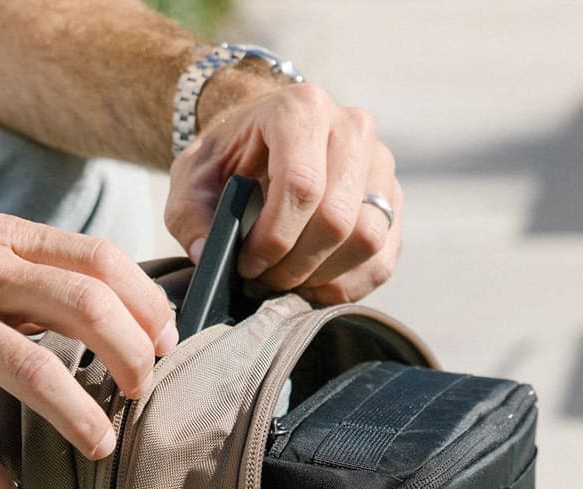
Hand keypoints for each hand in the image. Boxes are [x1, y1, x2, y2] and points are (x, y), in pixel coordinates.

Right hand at [0, 185, 176, 488]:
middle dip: (130, 353)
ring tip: (102, 448)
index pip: (97, 257)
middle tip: (146, 393)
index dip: (145, 301)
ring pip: (29, 362)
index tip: (169, 339)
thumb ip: (18, 272)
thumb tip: (83, 311)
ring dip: (76, 411)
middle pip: (83, 303)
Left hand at [164, 83, 401, 305]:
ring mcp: (380, 164)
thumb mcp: (192, 179)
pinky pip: (381, 259)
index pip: (301, 187)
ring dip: (322, 278)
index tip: (247, 264)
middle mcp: (351, 127)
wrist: (264, 140)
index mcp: (301, 109)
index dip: (273, 240)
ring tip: (286, 283)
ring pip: (366, 240)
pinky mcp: (392, 200)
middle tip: (263, 280)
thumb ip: (189, 216)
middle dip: (295, 266)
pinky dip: (346, 286)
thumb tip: (208, 255)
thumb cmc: (229, 159)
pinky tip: (312, 285)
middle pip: (337, 219)